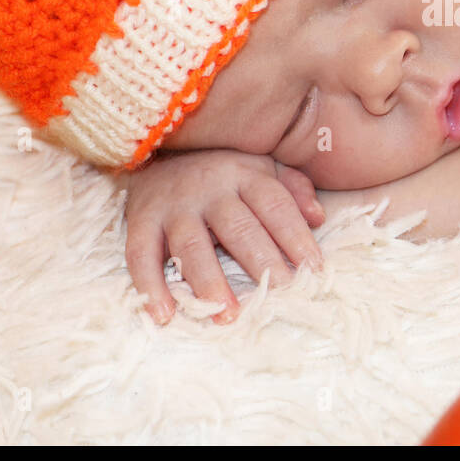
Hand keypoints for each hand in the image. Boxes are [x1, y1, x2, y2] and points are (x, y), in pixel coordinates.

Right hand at [122, 148, 326, 325]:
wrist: (155, 144)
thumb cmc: (221, 168)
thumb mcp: (262, 166)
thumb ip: (293, 188)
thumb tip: (318, 217)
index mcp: (245, 174)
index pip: (275, 206)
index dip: (296, 237)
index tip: (314, 270)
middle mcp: (210, 188)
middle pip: (238, 228)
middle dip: (260, 263)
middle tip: (279, 295)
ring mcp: (173, 206)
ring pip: (191, 246)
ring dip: (208, 282)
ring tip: (225, 314)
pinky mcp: (140, 220)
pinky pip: (141, 255)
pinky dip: (150, 287)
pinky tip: (164, 315)